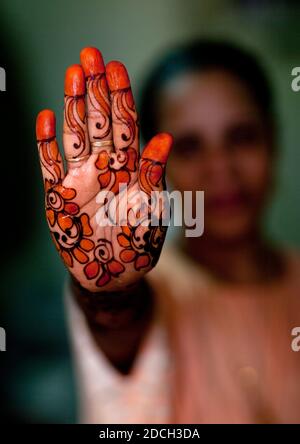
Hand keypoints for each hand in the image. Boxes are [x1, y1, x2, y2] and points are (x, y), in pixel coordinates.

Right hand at [36, 47, 172, 291]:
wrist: (112, 276)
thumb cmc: (136, 246)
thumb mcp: (152, 213)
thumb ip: (154, 177)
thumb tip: (164, 137)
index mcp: (129, 170)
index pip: (125, 126)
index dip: (121, 97)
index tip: (116, 68)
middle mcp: (104, 168)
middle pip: (99, 121)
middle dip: (96, 89)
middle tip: (91, 54)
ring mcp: (80, 179)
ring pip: (75, 135)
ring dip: (74, 105)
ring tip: (73, 74)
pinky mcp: (58, 196)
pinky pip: (49, 164)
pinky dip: (46, 143)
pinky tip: (47, 118)